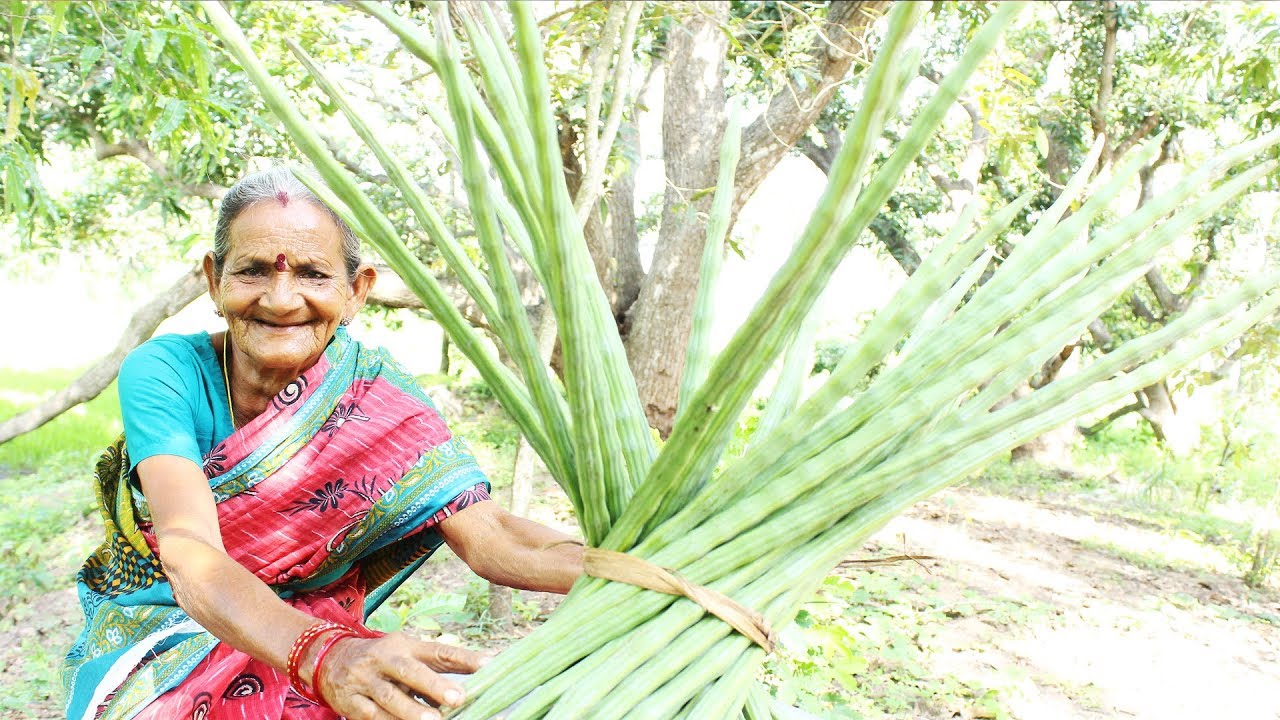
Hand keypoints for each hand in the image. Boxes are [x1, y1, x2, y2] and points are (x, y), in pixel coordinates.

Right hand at [315, 632, 485, 719]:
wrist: (330, 659)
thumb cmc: (384, 660)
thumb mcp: (408, 654)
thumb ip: (438, 665)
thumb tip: (484, 669)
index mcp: (404, 645)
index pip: (438, 651)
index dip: (463, 658)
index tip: (489, 664)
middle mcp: (384, 660)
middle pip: (409, 671)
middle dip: (433, 685)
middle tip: (457, 698)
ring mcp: (365, 681)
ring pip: (389, 697)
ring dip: (411, 711)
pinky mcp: (351, 702)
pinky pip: (371, 715)